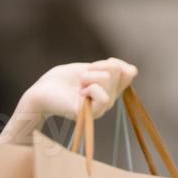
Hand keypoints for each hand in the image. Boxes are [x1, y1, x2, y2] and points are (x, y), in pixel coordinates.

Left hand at [1, 58, 138, 144]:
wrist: (43, 91)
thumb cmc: (64, 80)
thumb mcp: (92, 68)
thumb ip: (113, 68)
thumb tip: (134, 71)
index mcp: (110, 90)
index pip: (129, 72)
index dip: (112, 63)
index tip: (93, 66)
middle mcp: (108, 102)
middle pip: (116, 72)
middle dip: (96, 67)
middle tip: (81, 78)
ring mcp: (100, 109)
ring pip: (109, 79)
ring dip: (89, 75)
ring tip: (78, 85)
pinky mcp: (91, 114)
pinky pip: (104, 96)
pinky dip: (91, 88)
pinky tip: (80, 93)